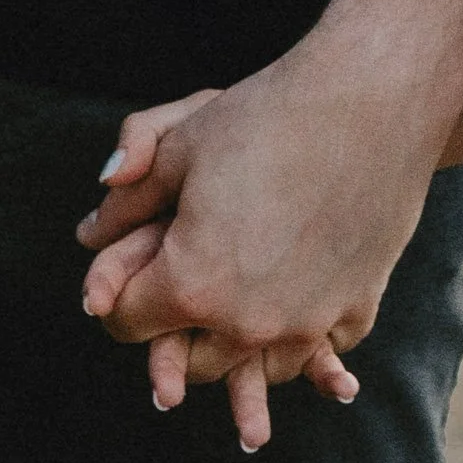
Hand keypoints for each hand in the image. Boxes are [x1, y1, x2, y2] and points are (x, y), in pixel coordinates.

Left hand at [76, 49, 437, 448]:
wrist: (373, 97)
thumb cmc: (267, 114)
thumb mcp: (180, 145)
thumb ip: (127, 197)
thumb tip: (90, 232)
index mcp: (191, 285)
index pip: (126, 321)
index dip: (119, 290)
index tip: (135, 263)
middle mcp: (247, 322)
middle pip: (189, 358)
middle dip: (177, 323)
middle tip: (187, 276)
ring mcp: (307, 322)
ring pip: (254, 364)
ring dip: (238, 338)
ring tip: (237, 296)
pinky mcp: (358, 309)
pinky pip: (317, 345)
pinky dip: (301, 329)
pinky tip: (297, 294)